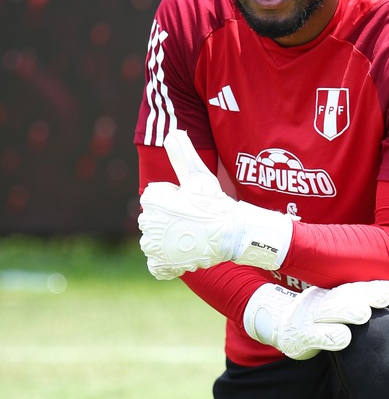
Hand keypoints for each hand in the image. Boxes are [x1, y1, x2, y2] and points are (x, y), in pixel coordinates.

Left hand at [138, 131, 292, 278]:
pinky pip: (156, 266)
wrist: (231, 233)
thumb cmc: (215, 203)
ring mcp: (153, 247)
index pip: (154, 200)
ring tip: (189, 237)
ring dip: (168, 242)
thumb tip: (173, 132)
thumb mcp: (198, 176)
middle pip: (154, 222)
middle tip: (192, 222)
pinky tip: (181, 255)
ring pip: (154, 243)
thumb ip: (182, 154)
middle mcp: (147, 223)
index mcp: (152, 200)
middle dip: (169, 222)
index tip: (189, 205)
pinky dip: (166, 263)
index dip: (173, 201)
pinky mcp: (161, 264)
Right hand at [243, 280, 388, 359]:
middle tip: (388, 297)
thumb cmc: (319, 317)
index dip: (378, 288)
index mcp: (334, 292)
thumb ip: (360, 302)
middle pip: (347, 295)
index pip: (358, 287)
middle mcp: (323, 300)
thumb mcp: (337, 305)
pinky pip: (316, 336)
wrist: (281, 325)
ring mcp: (310, 317)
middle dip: (368, 295)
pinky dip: (329, 336)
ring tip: (364, 313)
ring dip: (347, 311)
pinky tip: (343, 338)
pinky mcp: (300, 336)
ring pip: (330, 311)